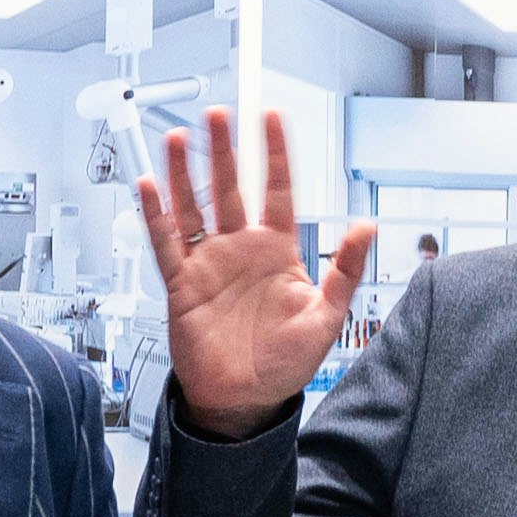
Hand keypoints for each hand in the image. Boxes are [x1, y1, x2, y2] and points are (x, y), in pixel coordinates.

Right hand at [142, 108, 372, 428]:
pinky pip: (166, 243)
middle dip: (224, 150)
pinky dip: (156, 214)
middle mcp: (241, 251)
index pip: (276, 189)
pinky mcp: (182, 284)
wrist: (246, 400)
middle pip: (229, 187)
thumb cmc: (286, 363)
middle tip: (218, 115)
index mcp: (277, 251)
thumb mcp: (327, 316)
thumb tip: (367, 228)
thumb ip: (346, 270)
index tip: (271, 117)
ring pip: (193, 206)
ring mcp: (210, 264)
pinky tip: (149, 186)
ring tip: (177, 138)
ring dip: (184, 172)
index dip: (274, 153)